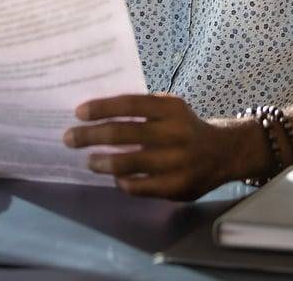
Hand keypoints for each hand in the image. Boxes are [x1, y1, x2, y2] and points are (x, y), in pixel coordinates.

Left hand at [63, 93, 233, 200]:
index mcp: (170, 108)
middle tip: (69, 138)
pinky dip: (122, 181)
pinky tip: (115, 176)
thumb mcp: (169, 108)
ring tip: (89, 161)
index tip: (78, 113)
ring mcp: (177, 162)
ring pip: (128, 163)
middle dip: (90, 136)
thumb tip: (95, 115)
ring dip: (101, 162)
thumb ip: (140, 109)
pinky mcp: (177, 187)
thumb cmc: (184, 126)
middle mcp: (175, 133)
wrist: (223, 152)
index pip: (129, 104)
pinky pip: (139, 187)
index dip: (101, 108)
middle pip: (122, 134)